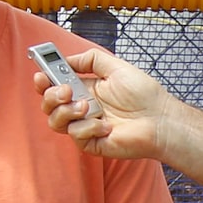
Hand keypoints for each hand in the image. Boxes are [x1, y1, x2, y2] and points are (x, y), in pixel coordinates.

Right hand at [34, 46, 169, 160]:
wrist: (161, 119)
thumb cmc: (144, 94)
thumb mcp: (115, 66)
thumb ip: (90, 59)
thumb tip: (68, 59)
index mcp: (85, 89)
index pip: (54, 85)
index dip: (43, 81)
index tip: (41, 75)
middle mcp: (82, 108)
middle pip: (49, 104)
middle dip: (51, 95)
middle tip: (66, 90)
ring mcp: (86, 127)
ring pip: (55, 121)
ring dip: (66, 111)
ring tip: (88, 107)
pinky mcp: (92, 143)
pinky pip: (75, 135)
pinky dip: (88, 127)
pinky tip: (106, 126)